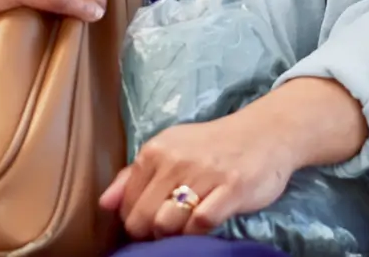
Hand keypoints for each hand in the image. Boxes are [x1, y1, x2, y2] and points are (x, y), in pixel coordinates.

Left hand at [100, 115, 293, 239]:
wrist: (264, 133)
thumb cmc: (212, 146)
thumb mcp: (169, 150)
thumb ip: (133, 176)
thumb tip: (104, 204)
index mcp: (156, 150)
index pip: (127, 203)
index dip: (135, 220)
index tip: (150, 220)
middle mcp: (176, 160)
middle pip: (143, 218)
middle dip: (150, 233)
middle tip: (167, 229)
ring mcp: (204, 175)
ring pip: (168, 224)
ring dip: (174, 234)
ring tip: (185, 226)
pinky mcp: (231, 189)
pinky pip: (201, 224)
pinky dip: (198, 232)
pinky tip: (205, 223)